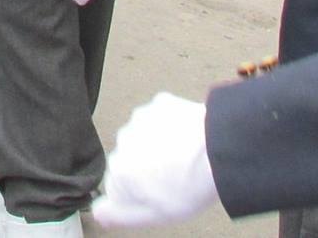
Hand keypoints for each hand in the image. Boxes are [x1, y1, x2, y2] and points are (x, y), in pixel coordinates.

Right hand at [94, 94, 220, 228]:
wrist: (218, 150)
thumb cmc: (191, 184)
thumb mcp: (154, 214)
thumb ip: (119, 215)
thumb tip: (99, 212)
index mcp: (120, 170)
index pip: (118, 185)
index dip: (139, 193)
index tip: (157, 195)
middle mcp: (123, 141)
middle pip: (130, 159)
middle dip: (145, 167)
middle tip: (173, 178)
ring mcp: (141, 120)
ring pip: (143, 137)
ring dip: (156, 146)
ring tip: (182, 158)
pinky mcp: (159, 103)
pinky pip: (159, 118)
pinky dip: (168, 127)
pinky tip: (185, 139)